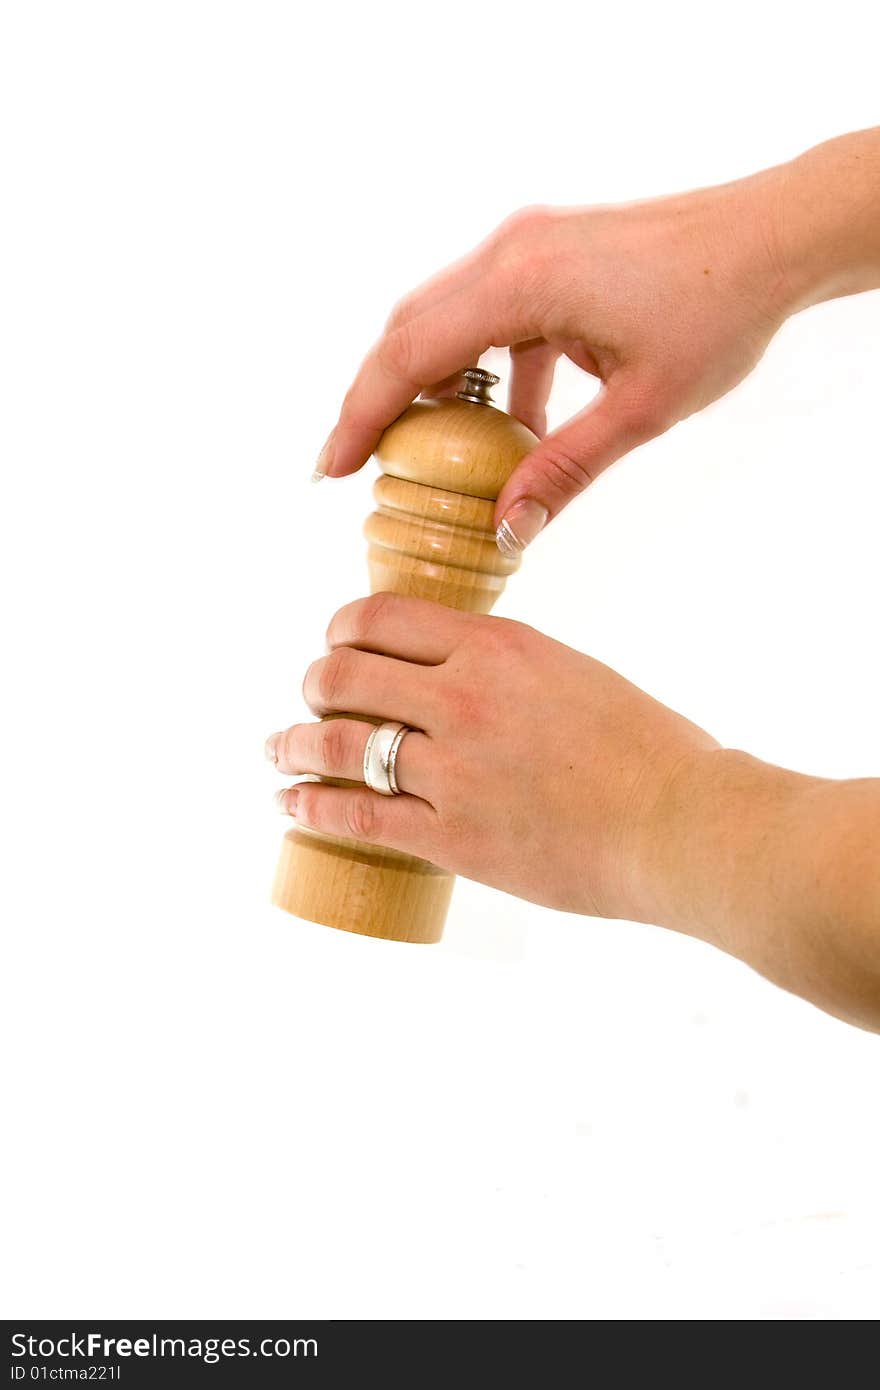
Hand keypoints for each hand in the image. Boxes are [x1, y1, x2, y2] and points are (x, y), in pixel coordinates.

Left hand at [266, 593, 718, 919]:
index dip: (342, 629)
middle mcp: (463, 698)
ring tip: (277, 750)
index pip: (381, 617)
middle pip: (344, 674)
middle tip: (311, 701)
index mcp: (497, 646)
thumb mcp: (575, 675)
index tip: (336, 644)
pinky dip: (311, 806)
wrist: (682, 824)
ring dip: (293, 744)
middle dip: (315, 685)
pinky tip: (290, 804)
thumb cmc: (651, 750)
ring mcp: (453, 770)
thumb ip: (511, 670)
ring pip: (339, 744)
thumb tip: (467, 676)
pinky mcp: (453, 837)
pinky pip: (356, 817)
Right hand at [315, 171, 791, 547]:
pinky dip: (487, 370)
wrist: (772, 239)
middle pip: (410, 330)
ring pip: (445, 318)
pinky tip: (515, 425)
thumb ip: (564, 470)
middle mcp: (511, 252)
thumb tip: (506, 531)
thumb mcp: (641, 410)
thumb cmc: (718, 313)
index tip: (332, 467)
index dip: (361, 415)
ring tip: (427, 453)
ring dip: (430, 384)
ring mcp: (528, 245)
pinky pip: (492, 315)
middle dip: (378, 400)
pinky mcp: (549, 253)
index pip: (409, 354)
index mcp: (522, 284)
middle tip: (356, 466)